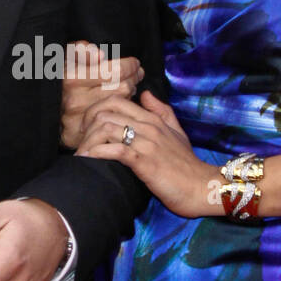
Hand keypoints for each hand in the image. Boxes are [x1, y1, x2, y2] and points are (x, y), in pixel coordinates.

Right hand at [60, 40, 142, 149]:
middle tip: (135, 74)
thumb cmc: (56, 78)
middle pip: (122, 88)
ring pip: (119, 105)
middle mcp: (75, 101)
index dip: (130, 65)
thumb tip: (99, 54)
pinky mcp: (80, 136)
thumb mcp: (64, 57)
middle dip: (133, 78)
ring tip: (127, 86)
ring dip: (129, 94)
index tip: (134, 63)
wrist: (37, 109)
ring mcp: (78, 120)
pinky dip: (119, 112)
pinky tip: (119, 104)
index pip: (115, 71)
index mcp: (71, 79)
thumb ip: (80, 50)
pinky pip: (110, 123)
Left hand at [75, 89, 212, 218]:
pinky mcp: (144, 162)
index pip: (116, 101)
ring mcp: (147, 143)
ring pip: (107, 128)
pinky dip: (97, 153)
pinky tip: (88, 160)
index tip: (87, 128)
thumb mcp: (177, 132)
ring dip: (88, 141)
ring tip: (81, 154)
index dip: (95, 111)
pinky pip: (115, 150)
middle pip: (106, 112)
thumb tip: (145, 93)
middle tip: (80, 141)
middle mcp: (148, 126)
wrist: (201, 187)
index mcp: (153, 118)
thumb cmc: (186, 164)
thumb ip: (161, 111)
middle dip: (86, 125)